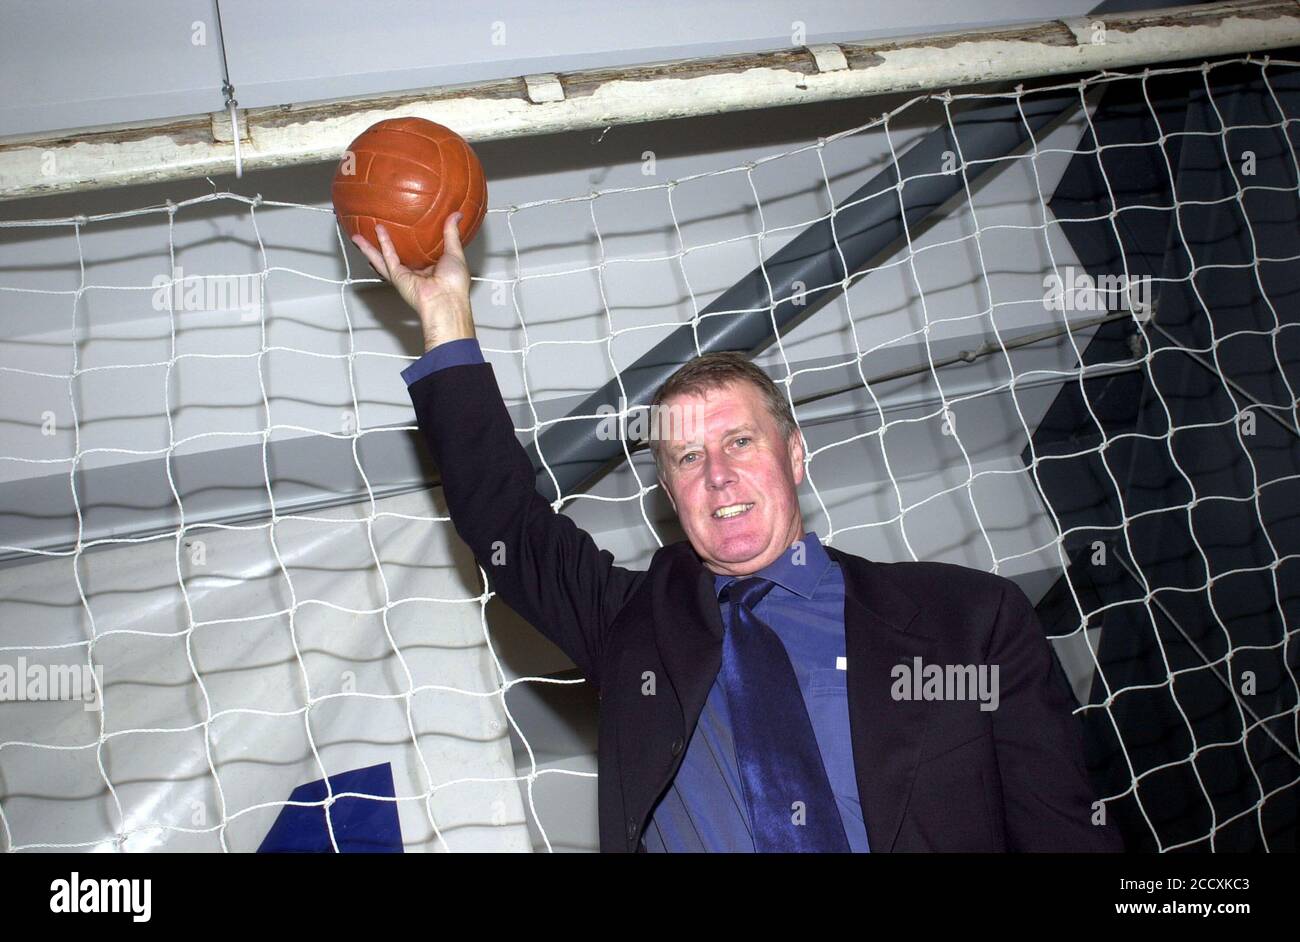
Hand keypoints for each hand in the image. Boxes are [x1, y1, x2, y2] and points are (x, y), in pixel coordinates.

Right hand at [351, 212, 475, 351]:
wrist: (446, 299)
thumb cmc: (453, 285)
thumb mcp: (455, 252)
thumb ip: (451, 233)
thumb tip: (456, 215)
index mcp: (430, 268)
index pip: (417, 253)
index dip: (410, 243)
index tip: (405, 230)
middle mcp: (416, 272)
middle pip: (395, 256)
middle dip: (383, 244)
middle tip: (374, 231)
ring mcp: (405, 275)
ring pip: (383, 258)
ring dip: (371, 247)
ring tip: (360, 234)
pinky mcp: (398, 276)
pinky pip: (388, 257)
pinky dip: (382, 244)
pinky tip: (378, 231)